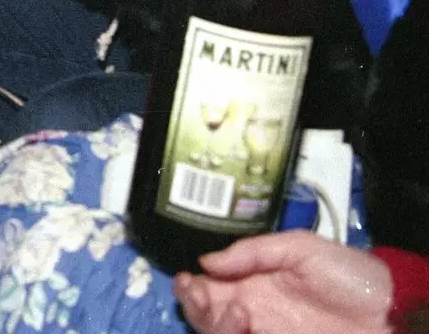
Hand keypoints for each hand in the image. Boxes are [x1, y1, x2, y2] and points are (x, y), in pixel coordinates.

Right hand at [173, 231, 391, 333]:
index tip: (187, 279)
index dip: (190, 286)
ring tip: (235, 309)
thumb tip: (205, 262)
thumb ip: (252, 251)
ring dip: (212, 322)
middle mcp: (250, 311)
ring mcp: (262, 332)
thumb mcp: (300, 247)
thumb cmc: (346, 274)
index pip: (207, 287)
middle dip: (192, 305)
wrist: (385, 313)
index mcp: (251, 283)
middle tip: (198, 294)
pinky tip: (243, 322)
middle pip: (204, 314)